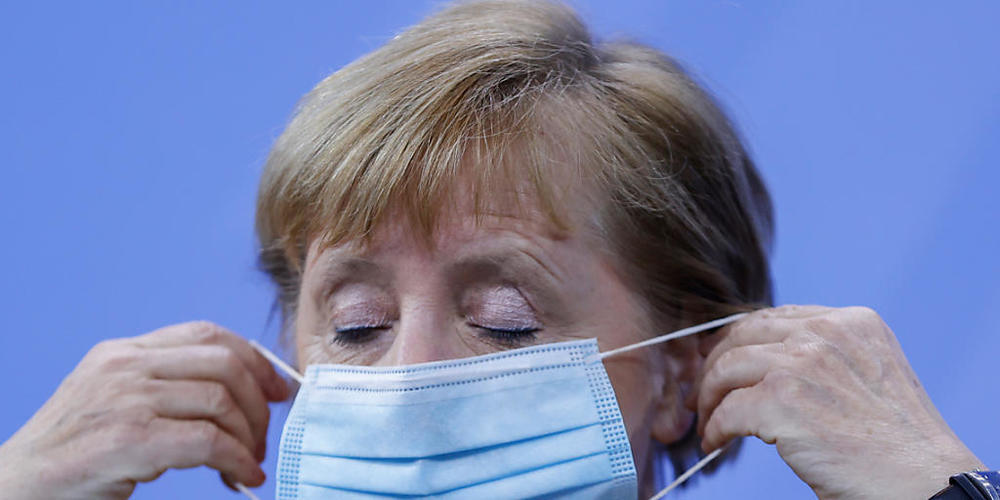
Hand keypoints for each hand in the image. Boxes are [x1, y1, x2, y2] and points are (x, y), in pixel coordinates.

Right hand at [0, 322, 289, 498]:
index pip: (207, 334)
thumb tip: (238, 396)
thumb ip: (166, 387)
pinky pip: (207, 441)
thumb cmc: (73, 454)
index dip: (254, 360)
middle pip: (224, 363)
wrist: (16, 489)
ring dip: (248, 436)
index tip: (278, 389)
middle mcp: (125, 366)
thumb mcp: (116, 401)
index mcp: (124, 352)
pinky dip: (236, 460)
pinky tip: (241, 477)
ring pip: (220, 401)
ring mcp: (125, 400)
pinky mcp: (128, 439)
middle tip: (264, 435)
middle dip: (259, 401)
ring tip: (249, 461)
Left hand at [690, 305, 983, 499]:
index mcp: (851, 322)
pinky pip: (727, 410)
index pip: (774, 318)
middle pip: (742, 334)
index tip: (722, 362)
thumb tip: (764, 359)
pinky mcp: (782, 401)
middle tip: (703, 393)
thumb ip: (826, 357)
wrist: (923, 483)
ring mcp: (802, 363)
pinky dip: (715, 428)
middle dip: (715, 364)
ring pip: (726, 368)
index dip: (740, 340)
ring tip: (707, 421)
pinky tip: (716, 442)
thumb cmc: (897, 444)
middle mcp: (825, 333)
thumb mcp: (868, 375)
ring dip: (709, 397)